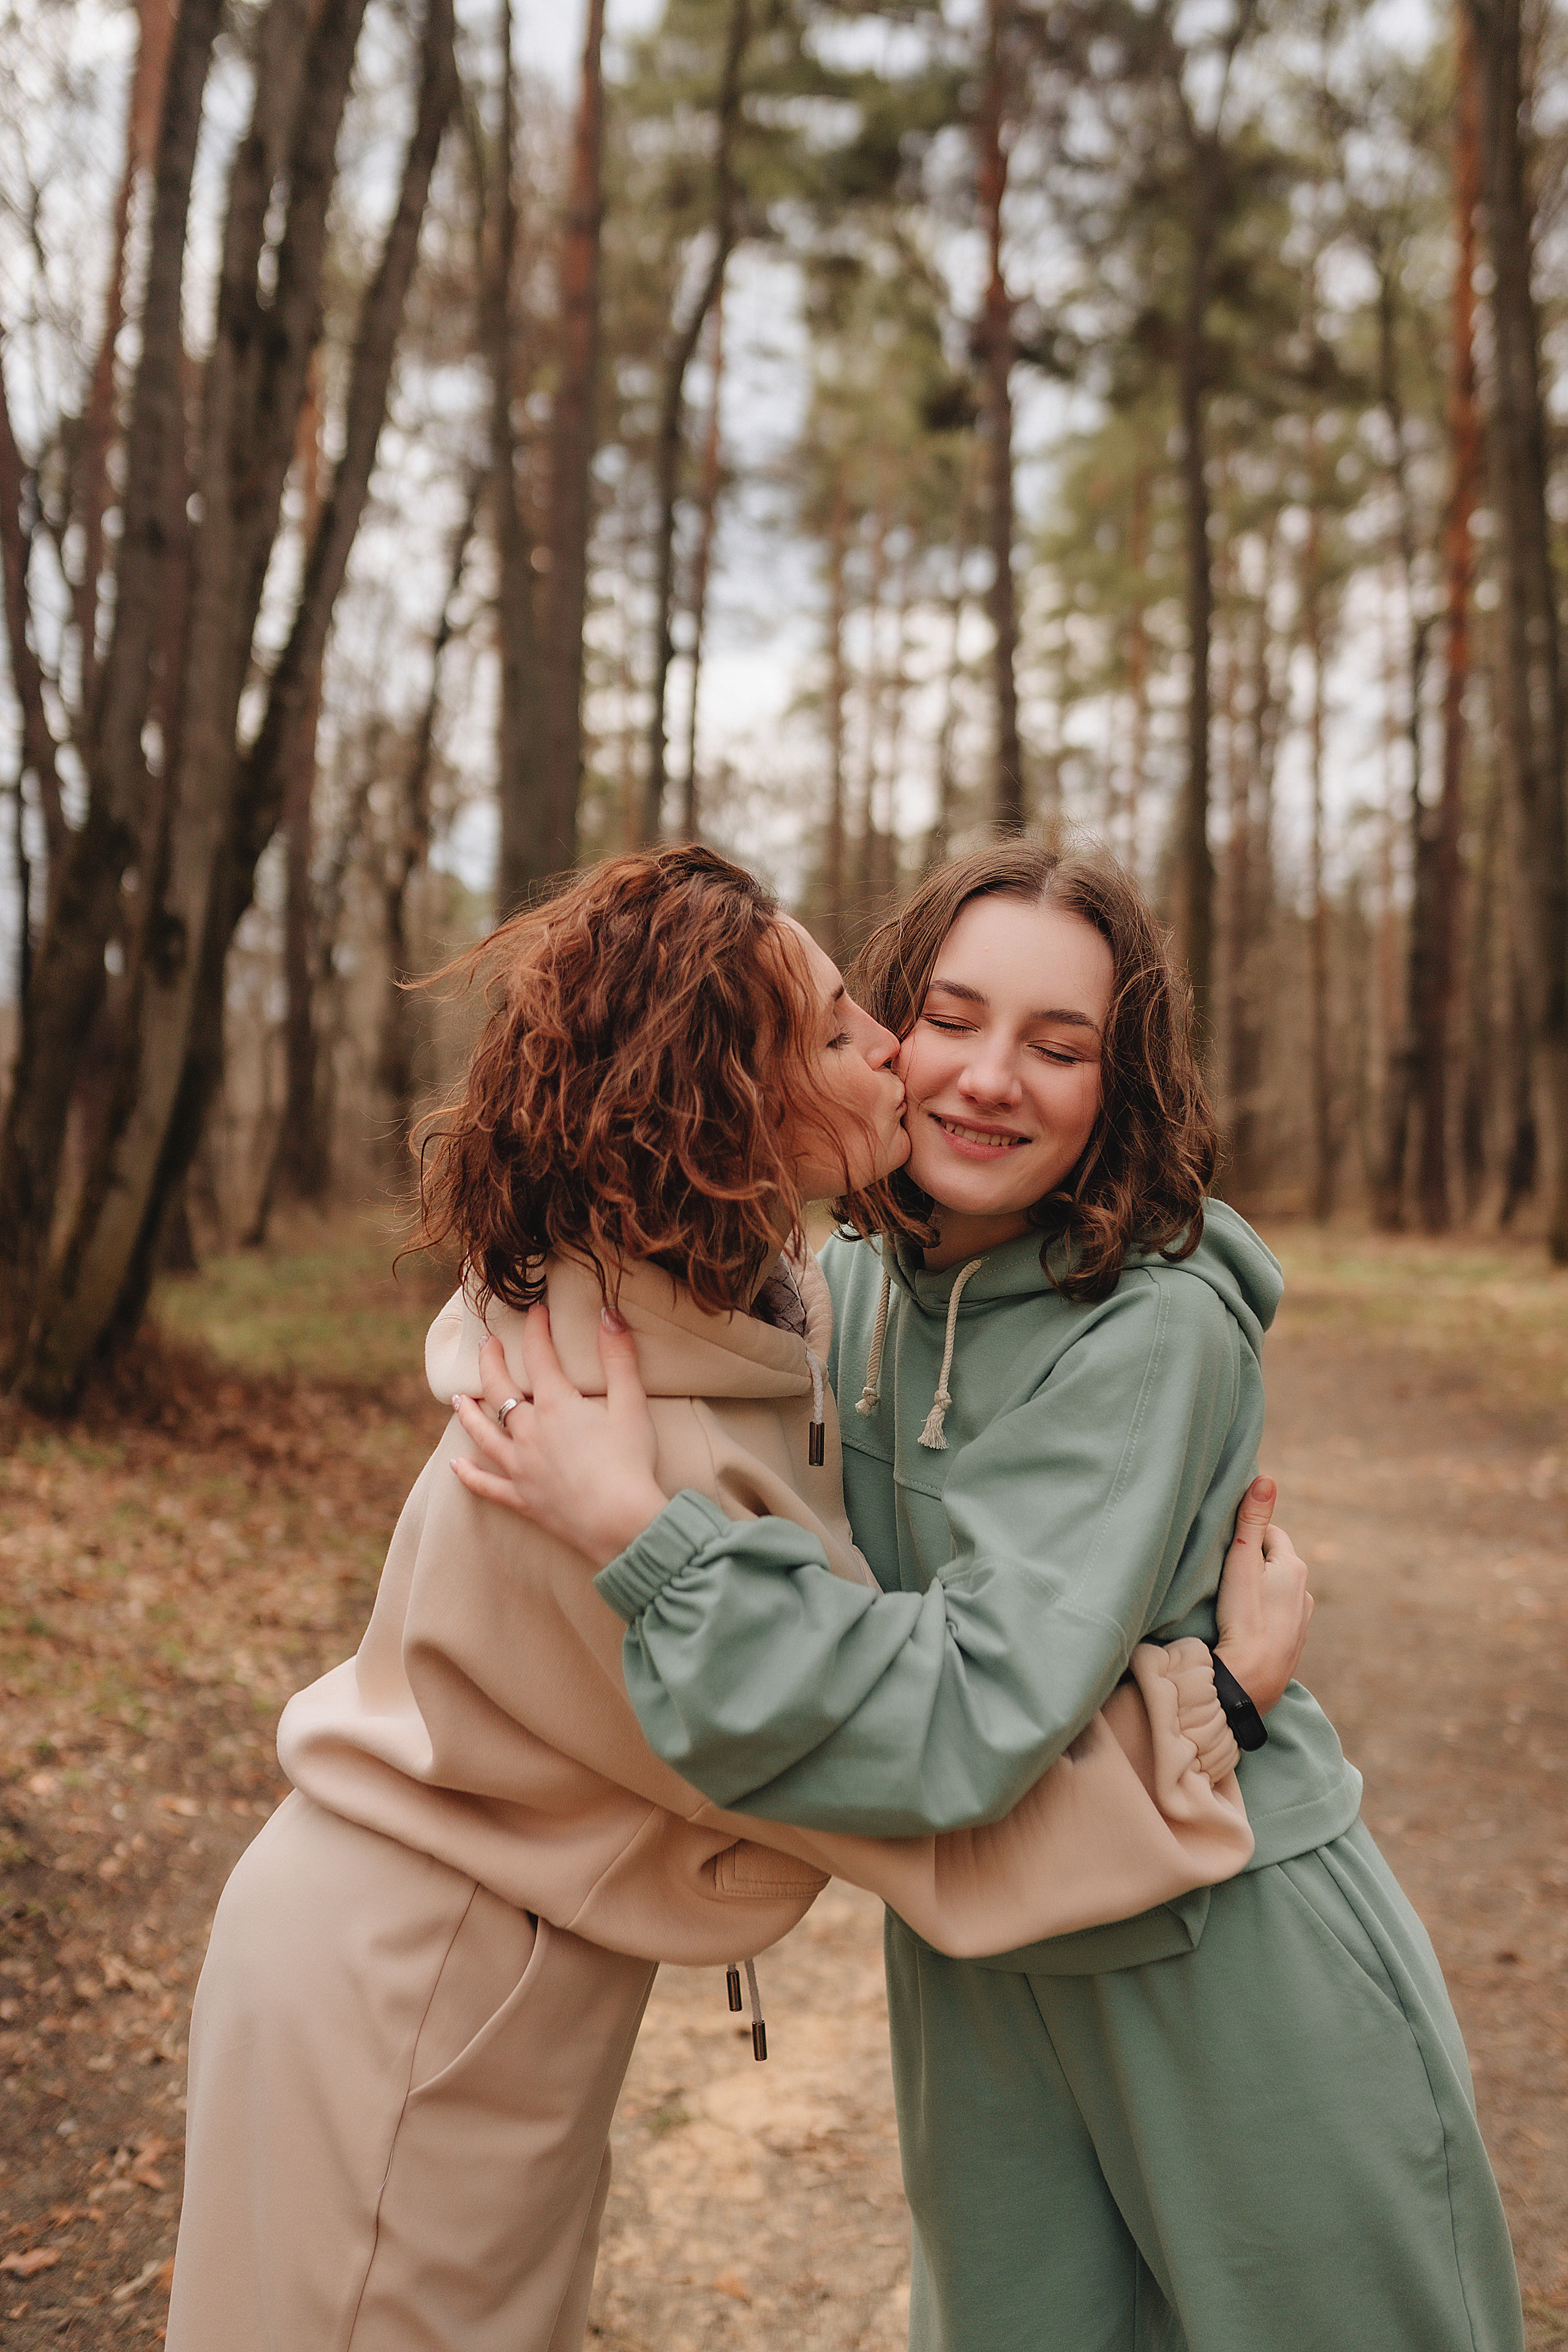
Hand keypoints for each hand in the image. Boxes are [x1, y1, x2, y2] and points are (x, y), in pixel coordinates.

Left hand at [449, 1305, 668, 1568]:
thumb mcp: (632, 1404)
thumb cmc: (630, 1464)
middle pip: (499, 1389)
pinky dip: (469, 1475)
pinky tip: (455, 1466)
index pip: (539, 1356)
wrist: (621, 1523)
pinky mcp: (521, 1498)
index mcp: (556, 1405)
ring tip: (458, 1398)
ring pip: (483, 1434)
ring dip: (469, 1413)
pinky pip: (486, 1485)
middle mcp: (529, 1432)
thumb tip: (607, 1313)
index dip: (537, 1330)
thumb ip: (619, 1357)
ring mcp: (520, 1467)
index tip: (537, 1311)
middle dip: (490, 1362)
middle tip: (486, 1345)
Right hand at [1212, 1475, 1312, 1713]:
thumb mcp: (1242, 1562)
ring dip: (1256, 1590)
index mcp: (1294, 1567)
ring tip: (1229, 1601)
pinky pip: (1274, 1617)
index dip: (1244, 1535)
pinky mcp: (1292, 1645)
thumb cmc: (1244, 1618)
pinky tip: (1241, 1625)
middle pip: (1273, 1562)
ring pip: (1274, 1591)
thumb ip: (1252, 1520)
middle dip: (1251, 1562)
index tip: (1222, 1546)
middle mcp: (1305, 1592)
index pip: (1268, 1533)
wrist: (1250, 1682)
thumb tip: (1266, 1478)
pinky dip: (1260, 1615)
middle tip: (1220, 1573)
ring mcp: (1301, 1621)